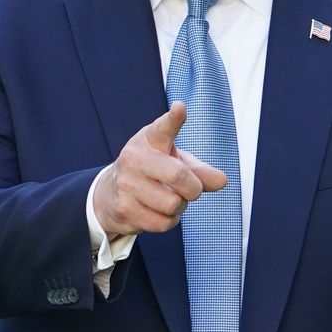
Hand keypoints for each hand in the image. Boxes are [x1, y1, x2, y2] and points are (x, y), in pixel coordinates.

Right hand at [91, 102, 227, 236]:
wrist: (110, 194)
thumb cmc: (152, 173)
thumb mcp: (175, 163)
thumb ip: (200, 171)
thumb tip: (222, 181)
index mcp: (151, 139)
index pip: (164, 127)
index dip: (174, 119)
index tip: (180, 109)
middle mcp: (135, 158)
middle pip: (179, 176)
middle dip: (193, 189)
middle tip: (190, 189)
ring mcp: (126, 184)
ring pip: (173, 204)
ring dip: (179, 207)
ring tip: (168, 199)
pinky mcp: (124, 208)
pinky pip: (163, 223)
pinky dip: (168, 221)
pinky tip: (158, 211)